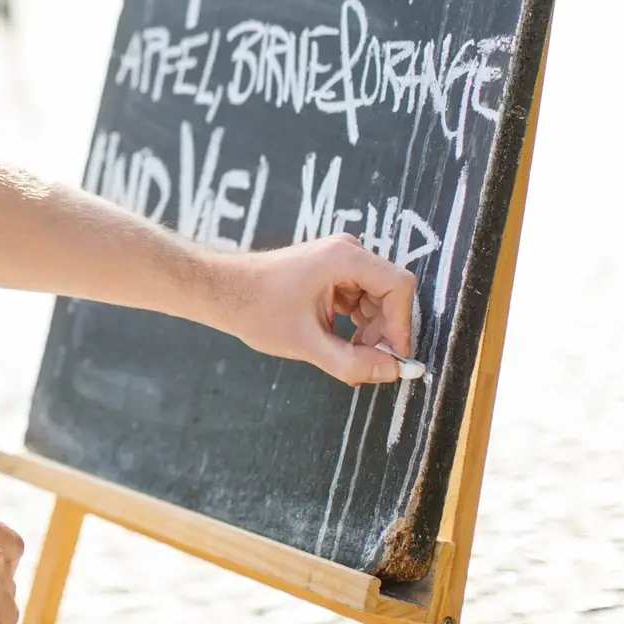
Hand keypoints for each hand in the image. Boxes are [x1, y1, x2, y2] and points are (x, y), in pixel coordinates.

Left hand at [218, 234, 416, 385]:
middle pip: (390, 293)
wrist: (222, 291)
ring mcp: (340, 259)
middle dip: (384, 332)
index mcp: (344, 258)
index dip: (401, 325)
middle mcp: (347, 251)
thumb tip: (393, 372)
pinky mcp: (333, 271)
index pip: (399, 287)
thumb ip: (351, 361)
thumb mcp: (306, 343)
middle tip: (368, 364)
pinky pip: (362, 298)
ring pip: (378, 299)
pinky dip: (358, 323)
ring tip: (349, 357)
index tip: (392, 356)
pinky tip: (341, 345)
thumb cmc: (256, 309)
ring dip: (371, 331)